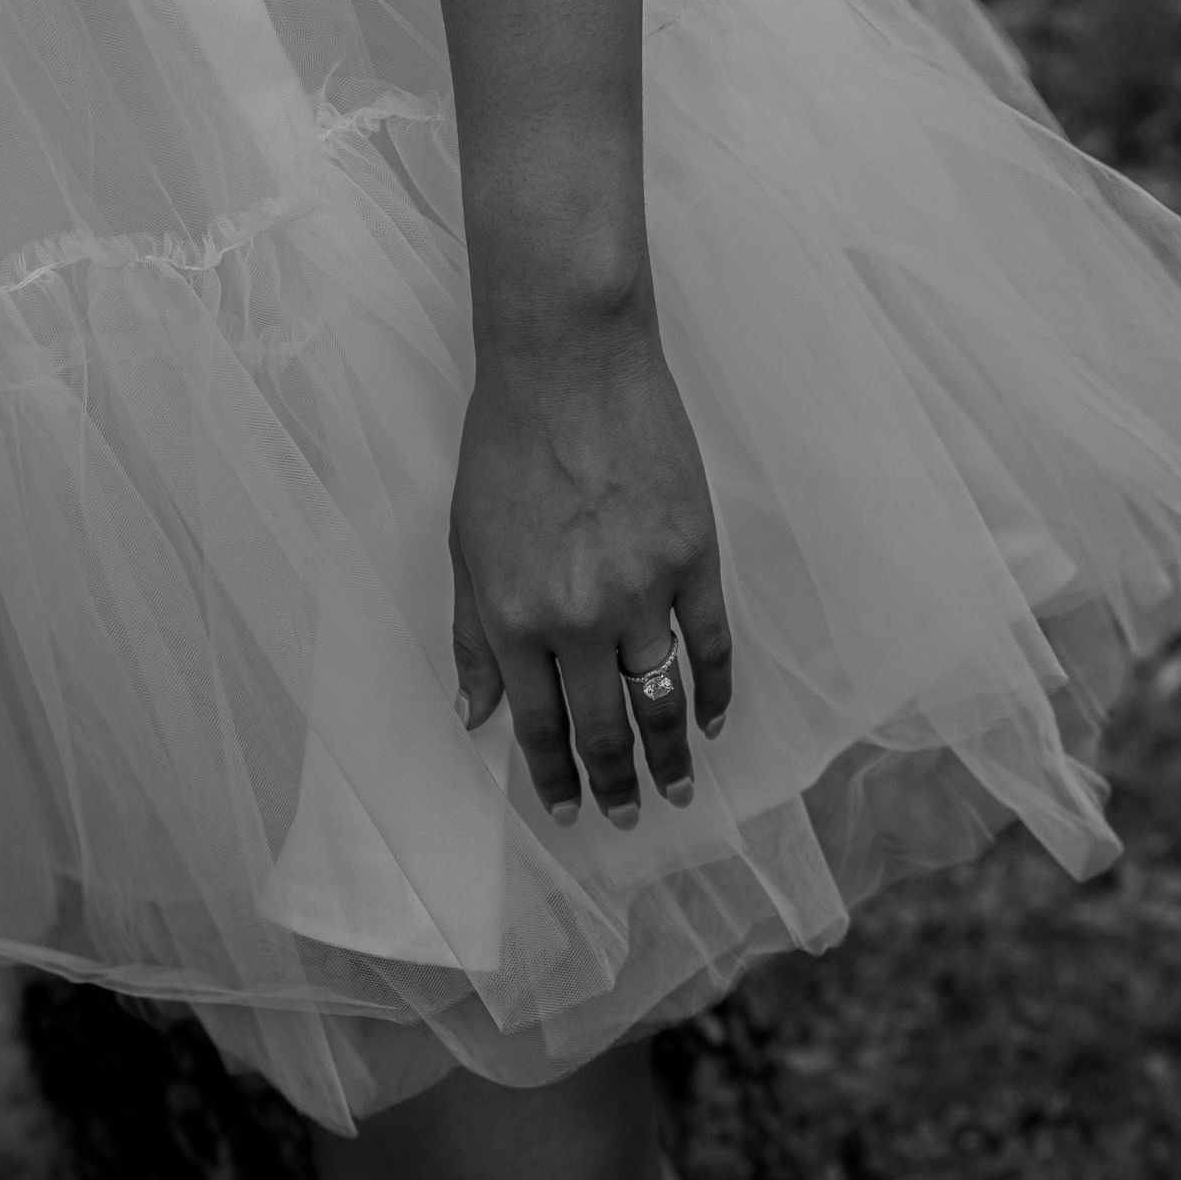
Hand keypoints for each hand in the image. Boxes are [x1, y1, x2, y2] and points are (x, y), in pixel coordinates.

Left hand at [449, 302, 732, 827]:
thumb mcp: (466, 546)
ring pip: (662, 702)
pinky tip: (711, 724)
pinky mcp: (694, 558)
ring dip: (669, 759)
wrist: (569, 361)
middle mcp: (579, 617)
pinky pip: (712, 647)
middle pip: (605, 729)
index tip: (568, 811)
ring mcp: (643, 590)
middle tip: (625, 819)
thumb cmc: (506, 447)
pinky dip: (715, 693)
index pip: (540, 725)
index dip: (555, 777)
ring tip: (677, 791)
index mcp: (515, 618)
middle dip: (614, 785)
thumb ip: (473, 638)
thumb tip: (476, 717)